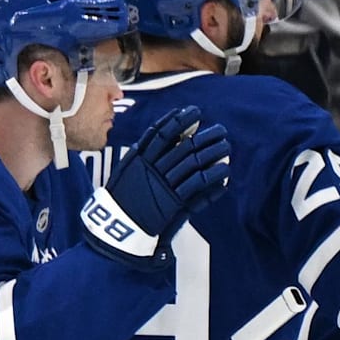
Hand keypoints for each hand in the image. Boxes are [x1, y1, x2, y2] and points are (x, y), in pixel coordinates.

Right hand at [82, 106, 229, 267]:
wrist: (114, 228)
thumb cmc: (118, 202)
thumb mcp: (123, 174)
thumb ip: (138, 158)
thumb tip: (152, 143)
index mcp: (138, 159)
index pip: (161, 133)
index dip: (179, 120)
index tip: (193, 111)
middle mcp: (152, 169)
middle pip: (183, 146)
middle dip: (204, 135)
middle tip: (220, 129)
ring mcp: (163, 185)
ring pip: (193, 162)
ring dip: (212, 152)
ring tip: (225, 145)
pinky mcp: (172, 202)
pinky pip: (196, 185)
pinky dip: (212, 176)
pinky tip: (224, 170)